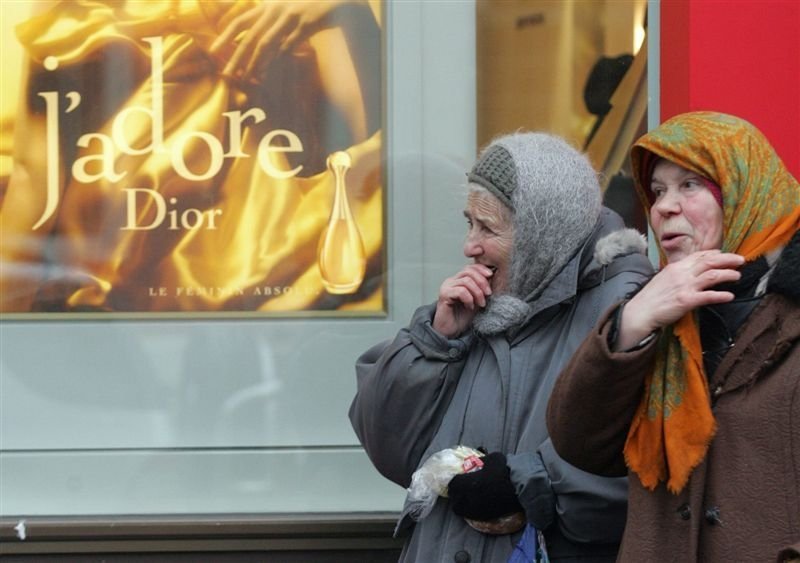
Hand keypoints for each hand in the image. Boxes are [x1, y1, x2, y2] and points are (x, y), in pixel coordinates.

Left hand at [210, 0, 351, 81]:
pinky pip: (288, 46)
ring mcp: (290, 16)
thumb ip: (270, 21)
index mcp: (268, 5)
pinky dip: (278, 60)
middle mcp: (275, 10)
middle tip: (226, 74)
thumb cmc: (309, 7)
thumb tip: (258, 44)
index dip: (225, 35)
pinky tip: (271, 73)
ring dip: (256, 63)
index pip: (240, 20)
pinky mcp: (306, 24)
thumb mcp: (286, 9)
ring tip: (247, 78)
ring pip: (267, 43)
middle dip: (236, 56)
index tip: (213, 50)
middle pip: (250, 36)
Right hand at [432, 264, 493, 337]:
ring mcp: (446, 287)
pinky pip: (461, 291)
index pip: (471, 267)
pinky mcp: (444, 295)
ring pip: (466, 281)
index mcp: (459, 280)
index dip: (482, 269)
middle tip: (488, 294)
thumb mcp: (478, 300)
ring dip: (477, 293)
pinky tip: (470, 306)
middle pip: (469, 271)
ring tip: (480, 304)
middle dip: (482, 282)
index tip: (492, 276)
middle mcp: (451, 281)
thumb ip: (483, 289)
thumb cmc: (463, 317)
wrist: (451, 331)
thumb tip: (494, 277)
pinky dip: (469, 299)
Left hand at [447, 452, 522, 520]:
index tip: (458, 478)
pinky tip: (477, 503)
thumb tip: (476, 461)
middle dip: (455, 494)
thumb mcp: (492, 458)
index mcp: (467, 483)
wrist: (520, 488)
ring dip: (460, 503)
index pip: (452, 485)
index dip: (454, 481)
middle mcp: (468, 498)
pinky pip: (471, 515)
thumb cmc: (505, 471)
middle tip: (460, 489)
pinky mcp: (485, 516)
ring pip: (460, 510)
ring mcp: (476, 509)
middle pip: (454, 499)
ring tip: (467, 497)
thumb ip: (481, 460)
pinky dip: (470, 510)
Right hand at [615, 250, 744, 349]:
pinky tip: (729, 296)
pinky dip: (721, 295)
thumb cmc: (651, 298)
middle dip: (728, 259)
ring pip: (712, 275)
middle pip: (709, 262)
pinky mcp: (686, 301)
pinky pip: (708, 296)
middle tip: (741, 260)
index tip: (725, 254)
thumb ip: (678, 274)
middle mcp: (681, 274)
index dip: (715, 254)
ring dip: (728, 274)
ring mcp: (684, 286)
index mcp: (675, 267)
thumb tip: (691, 272)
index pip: (699, 256)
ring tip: (738, 276)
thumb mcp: (663, 279)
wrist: (640, 311)